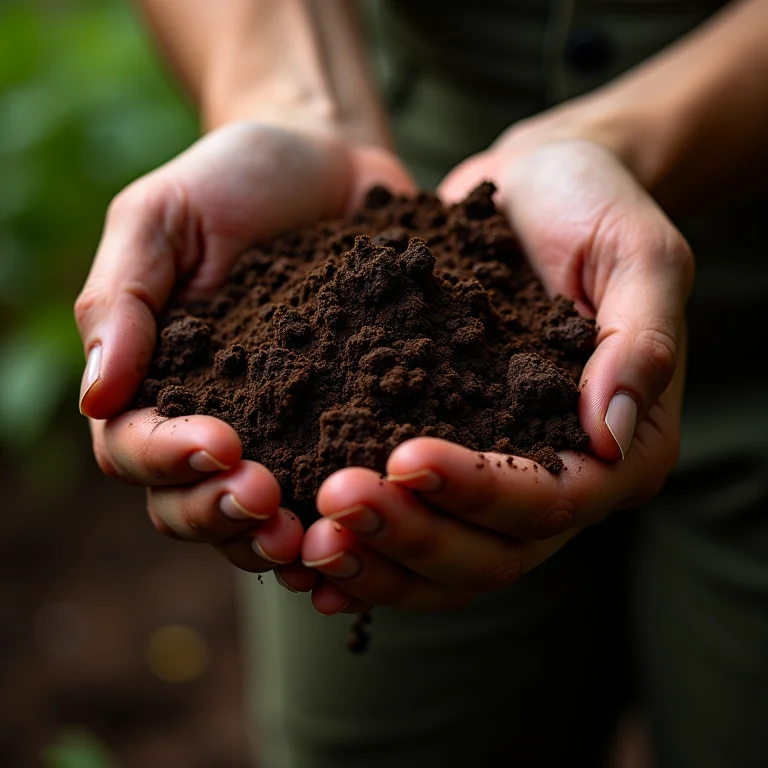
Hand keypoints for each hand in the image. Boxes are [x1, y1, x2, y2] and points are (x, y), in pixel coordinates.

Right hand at [75, 121, 413, 575]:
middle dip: (222, 514)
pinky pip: (335, 489)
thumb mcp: (162, 217)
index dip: (168, 460)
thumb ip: (122, 301)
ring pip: (259, 518)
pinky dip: (344, 523)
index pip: (135, 445)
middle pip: (190, 503)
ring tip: (316, 538)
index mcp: (157, 379)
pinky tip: (372, 531)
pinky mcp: (344, 424)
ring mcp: (282, 431)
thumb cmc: (235, 180)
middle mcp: (215, 419)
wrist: (329, 163)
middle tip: (267, 502)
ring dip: (278, 539)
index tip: (220, 445)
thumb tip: (95, 397)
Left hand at [300, 126, 692, 613]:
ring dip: (379, 562)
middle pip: (494, 554)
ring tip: (307, 540)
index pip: (556, 500)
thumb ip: (641, 338)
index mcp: (624, 446)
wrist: (533, 193)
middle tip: (335, 504)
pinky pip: (415, 528)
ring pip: (448, 563)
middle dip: (413, 537)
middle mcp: (566, 481)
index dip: (482, 492)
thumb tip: (609, 434)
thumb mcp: (637, 251)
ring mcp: (505, 481)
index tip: (403, 457)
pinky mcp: (455, 464)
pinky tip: (306, 553)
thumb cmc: (591, 208)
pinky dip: (367, 552)